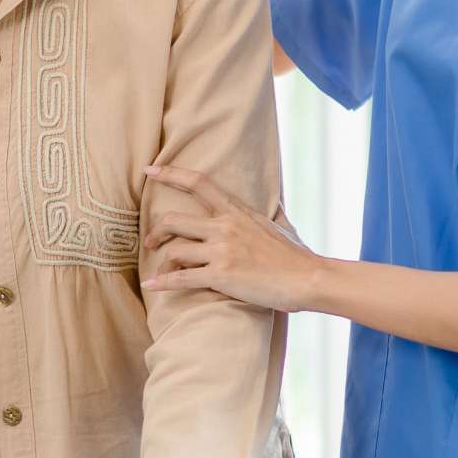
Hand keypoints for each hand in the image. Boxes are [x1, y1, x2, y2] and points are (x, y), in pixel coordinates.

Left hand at [140, 163, 327, 313]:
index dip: (170, 174)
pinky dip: (162, 283)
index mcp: (236, 211)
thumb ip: (262, 212)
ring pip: (174, 251)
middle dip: (156, 231)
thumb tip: (267, 201)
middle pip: (173, 220)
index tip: (149, 171)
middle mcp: (225, 226)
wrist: (307, 279)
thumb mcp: (276, 224)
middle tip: (151, 242)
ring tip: (162, 272)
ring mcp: (222, 251)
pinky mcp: (220, 276)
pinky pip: (181, 278)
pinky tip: (152, 286)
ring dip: (163, 264)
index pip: (198, 183)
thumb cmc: (295, 256)